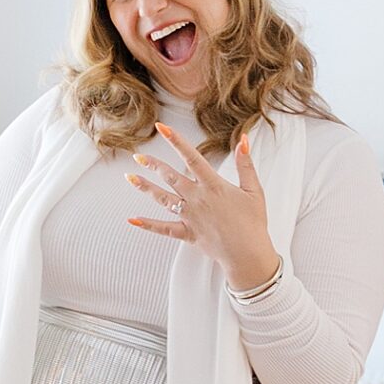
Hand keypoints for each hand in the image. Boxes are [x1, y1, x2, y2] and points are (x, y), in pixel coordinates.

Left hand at [128, 125, 279, 292]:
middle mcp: (198, 198)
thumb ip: (246, 164)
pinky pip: (164, 228)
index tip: (162, 128)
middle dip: (153, 165)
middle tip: (138, 156)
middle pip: (171, 177)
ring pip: (163, 199)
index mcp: (213, 185)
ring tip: (130, 177)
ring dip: (145, 188)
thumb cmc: (253, 222)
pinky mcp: (187, 233)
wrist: (248, 254)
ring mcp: (190, 216)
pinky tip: (132, 220)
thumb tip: (243, 140)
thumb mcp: (254, 190)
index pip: (192, 157)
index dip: (176, 141)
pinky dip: (148, 225)